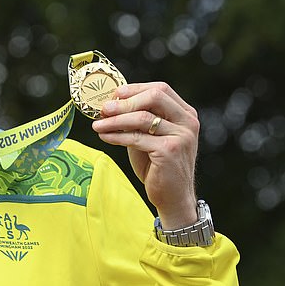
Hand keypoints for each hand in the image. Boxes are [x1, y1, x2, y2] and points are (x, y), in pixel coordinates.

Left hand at [91, 82, 199, 228]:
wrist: (172, 196)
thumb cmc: (157, 165)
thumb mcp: (148, 136)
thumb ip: (136, 119)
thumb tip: (109, 104)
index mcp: (184, 113)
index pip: (160, 89)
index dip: (135, 89)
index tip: (113, 94)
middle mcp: (187, 122)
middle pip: (154, 96)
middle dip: (125, 101)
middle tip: (104, 108)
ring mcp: (181, 136)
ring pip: (142, 118)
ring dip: (115, 120)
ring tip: (97, 125)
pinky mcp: (169, 151)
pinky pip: (136, 138)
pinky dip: (116, 135)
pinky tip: (104, 136)